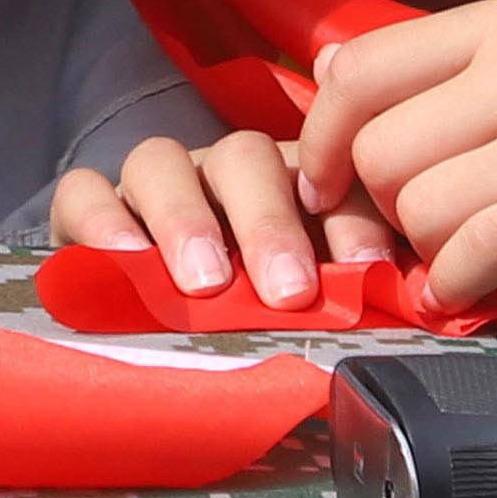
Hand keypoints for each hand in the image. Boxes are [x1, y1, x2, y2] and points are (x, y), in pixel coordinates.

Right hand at [54, 126, 374, 312]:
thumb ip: (357, 294)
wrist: (150, 339)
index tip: (367, 268)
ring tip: (204, 284)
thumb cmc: (251, 322)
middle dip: (267, 222)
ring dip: (186, 219)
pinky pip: (83, 191)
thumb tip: (414, 299)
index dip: (350, 212)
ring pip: (161, 160)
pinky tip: (124, 261)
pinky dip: (101, 219)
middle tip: (286, 290)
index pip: (327, 173)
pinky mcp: (86, 210)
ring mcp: (151, 188)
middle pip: (243, 158)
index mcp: (290, 188)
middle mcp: (218, 175)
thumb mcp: (313, 306)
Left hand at [292, 0, 496, 314]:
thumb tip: (330, 71)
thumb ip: (448, 76)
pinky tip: (472, 290)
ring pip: (424, 204)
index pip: (363, 68)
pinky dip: (460, 284)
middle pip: (382, 149)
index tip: (325, 182)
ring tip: (469, 255)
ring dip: (431, 250)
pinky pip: (479, 250)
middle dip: (387, 207)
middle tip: (425, 232)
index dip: (321, 136)